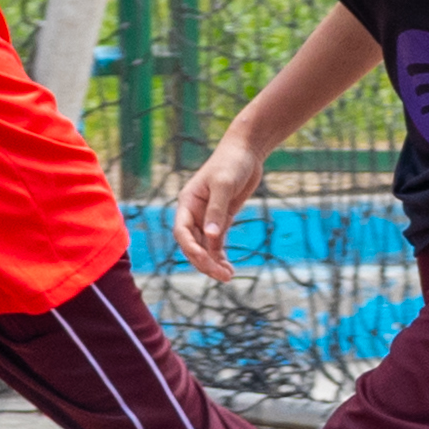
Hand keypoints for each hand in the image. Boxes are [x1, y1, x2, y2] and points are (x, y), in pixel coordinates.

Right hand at [174, 139, 264, 281]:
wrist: (247, 151)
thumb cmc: (232, 162)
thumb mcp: (224, 184)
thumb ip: (216, 210)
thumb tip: (211, 236)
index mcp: (188, 202)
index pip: (182, 232)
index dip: (191, 248)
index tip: (206, 259)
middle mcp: (194, 212)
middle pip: (192, 244)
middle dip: (204, 261)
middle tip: (222, 275)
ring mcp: (207, 218)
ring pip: (205, 247)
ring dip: (213, 263)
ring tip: (227, 276)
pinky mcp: (221, 220)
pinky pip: (217, 244)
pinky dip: (220, 257)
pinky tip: (229, 269)